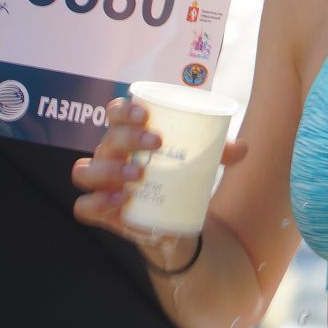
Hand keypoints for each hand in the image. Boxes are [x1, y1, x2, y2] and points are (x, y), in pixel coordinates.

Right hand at [71, 98, 248, 248]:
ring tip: (140, 173)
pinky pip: (84, 207)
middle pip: (107, 139)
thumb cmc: (180, 174)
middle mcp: (109, 155)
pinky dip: (98, 202)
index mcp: (129, 135)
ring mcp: (102, 184)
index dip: (123, 109)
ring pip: (85, 170)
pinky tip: (121, 198)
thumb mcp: (202, 160)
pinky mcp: (102, 212)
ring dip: (111, 169)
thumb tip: (243, 147)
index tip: (145, 112)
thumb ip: (221, 151)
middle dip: (128, 137)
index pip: (115, 113)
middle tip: (157, 142)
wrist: (176, 218)